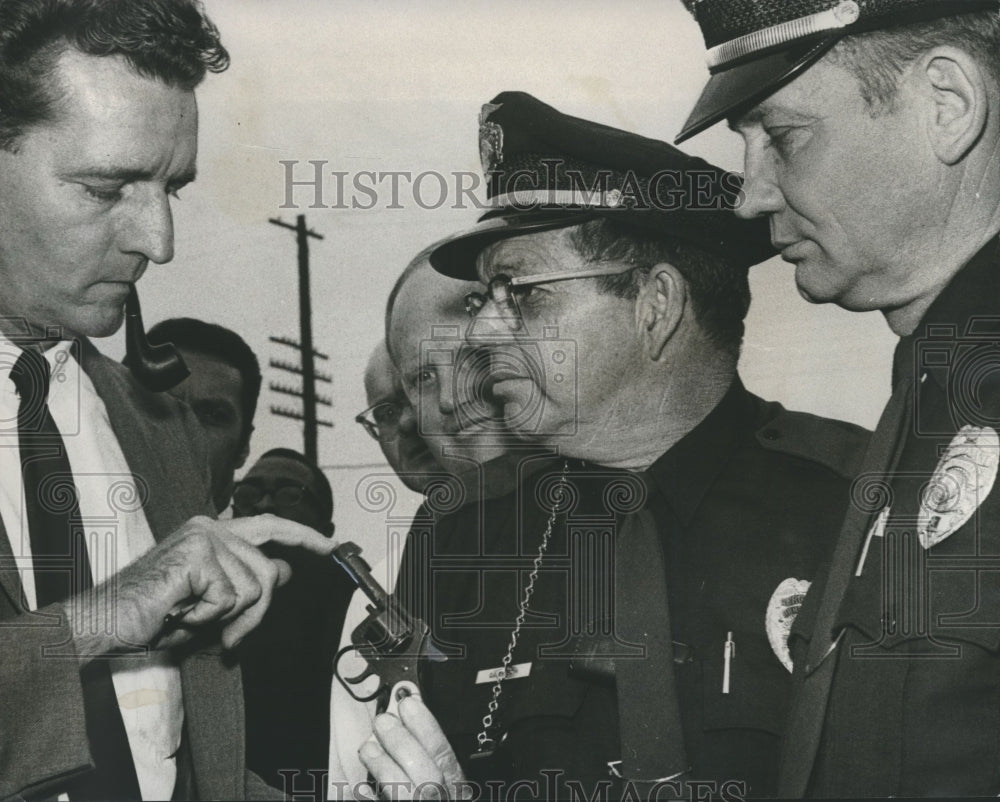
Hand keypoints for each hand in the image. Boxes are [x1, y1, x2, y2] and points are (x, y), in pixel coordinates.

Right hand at [65, 514, 336, 657]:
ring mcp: (204, 537)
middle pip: (268, 572)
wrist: (108, 623)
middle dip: (255, 613)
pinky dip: (208, 618)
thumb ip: (246, 580)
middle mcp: (210, 527)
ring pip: (254, 588)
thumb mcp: (213, 600)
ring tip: (193, 618)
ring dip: (228, 618)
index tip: (331, 547)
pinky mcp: (198, 554)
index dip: (304, 536)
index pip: (270, 527)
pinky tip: (181, 613)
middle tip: (228, 636)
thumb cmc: (155, 614)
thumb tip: (284, 569)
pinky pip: (230, 599)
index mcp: (213, 532)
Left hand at [359, 695, 469, 799]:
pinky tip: (357, 789)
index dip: (428, 729)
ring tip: (368, 748)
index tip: (409, 705)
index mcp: (457, 794)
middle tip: (383, 722)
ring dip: (384, 768)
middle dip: (403, 745)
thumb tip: (407, 729)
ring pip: (408, 795)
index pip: (447, 759)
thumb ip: (432, 765)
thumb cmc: (434, 796)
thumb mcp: (446, 787)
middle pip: (427, 777)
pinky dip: (369, 800)